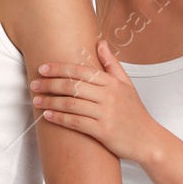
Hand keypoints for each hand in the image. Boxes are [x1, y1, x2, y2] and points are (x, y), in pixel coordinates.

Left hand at [32, 41, 160, 163]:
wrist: (148, 140)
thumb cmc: (135, 113)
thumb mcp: (127, 85)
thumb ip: (112, 64)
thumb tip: (101, 43)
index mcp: (112, 83)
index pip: (81, 70)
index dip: (59, 68)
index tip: (43, 68)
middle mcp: (109, 96)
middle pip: (73, 86)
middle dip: (50, 84)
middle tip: (34, 84)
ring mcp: (106, 114)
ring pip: (71, 104)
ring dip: (50, 102)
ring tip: (36, 101)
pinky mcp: (103, 131)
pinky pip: (76, 122)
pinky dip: (59, 118)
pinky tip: (48, 116)